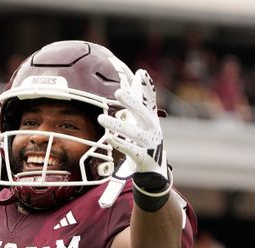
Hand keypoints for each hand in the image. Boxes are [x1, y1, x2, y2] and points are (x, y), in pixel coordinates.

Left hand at [98, 69, 170, 194]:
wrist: (154, 168)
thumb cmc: (145, 138)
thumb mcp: (143, 118)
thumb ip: (140, 98)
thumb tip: (138, 73)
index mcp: (152, 118)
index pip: (150, 100)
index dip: (147, 87)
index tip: (141, 73)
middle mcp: (153, 129)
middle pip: (144, 113)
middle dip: (133, 102)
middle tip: (119, 91)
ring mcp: (150, 144)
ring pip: (134, 133)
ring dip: (117, 125)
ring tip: (101, 118)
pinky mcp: (144, 158)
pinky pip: (130, 150)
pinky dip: (119, 144)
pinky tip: (108, 138)